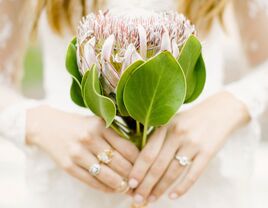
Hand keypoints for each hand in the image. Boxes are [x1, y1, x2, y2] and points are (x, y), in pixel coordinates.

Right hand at [26, 105, 138, 192]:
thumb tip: (136, 155)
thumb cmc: (79, 125)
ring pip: (107, 175)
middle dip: (133, 176)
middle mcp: (90, 139)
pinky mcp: (68, 166)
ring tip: (128, 188)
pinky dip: (105, 188)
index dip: (140, 161)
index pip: (128, 148)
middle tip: (140, 182)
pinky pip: (92, 182)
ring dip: (121, 185)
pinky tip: (113, 189)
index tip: (146, 167)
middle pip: (119, 163)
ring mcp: (78, 153)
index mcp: (101, 126)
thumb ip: (115, 134)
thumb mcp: (97, 122)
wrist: (48, 126)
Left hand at [128, 91, 249, 203]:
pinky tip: (173, 196)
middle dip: (146, 184)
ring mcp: (193, 143)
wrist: (221, 110)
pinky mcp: (208, 152)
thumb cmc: (191, 118)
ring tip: (152, 199)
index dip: (138, 170)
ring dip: (161, 189)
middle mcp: (177, 134)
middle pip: (158, 165)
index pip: (148, 152)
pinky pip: (192, 174)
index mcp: (165, 125)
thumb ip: (158, 136)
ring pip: (173, 172)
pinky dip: (182, 188)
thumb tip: (141, 160)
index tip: (130, 183)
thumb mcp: (172, 120)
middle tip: (138, 198)